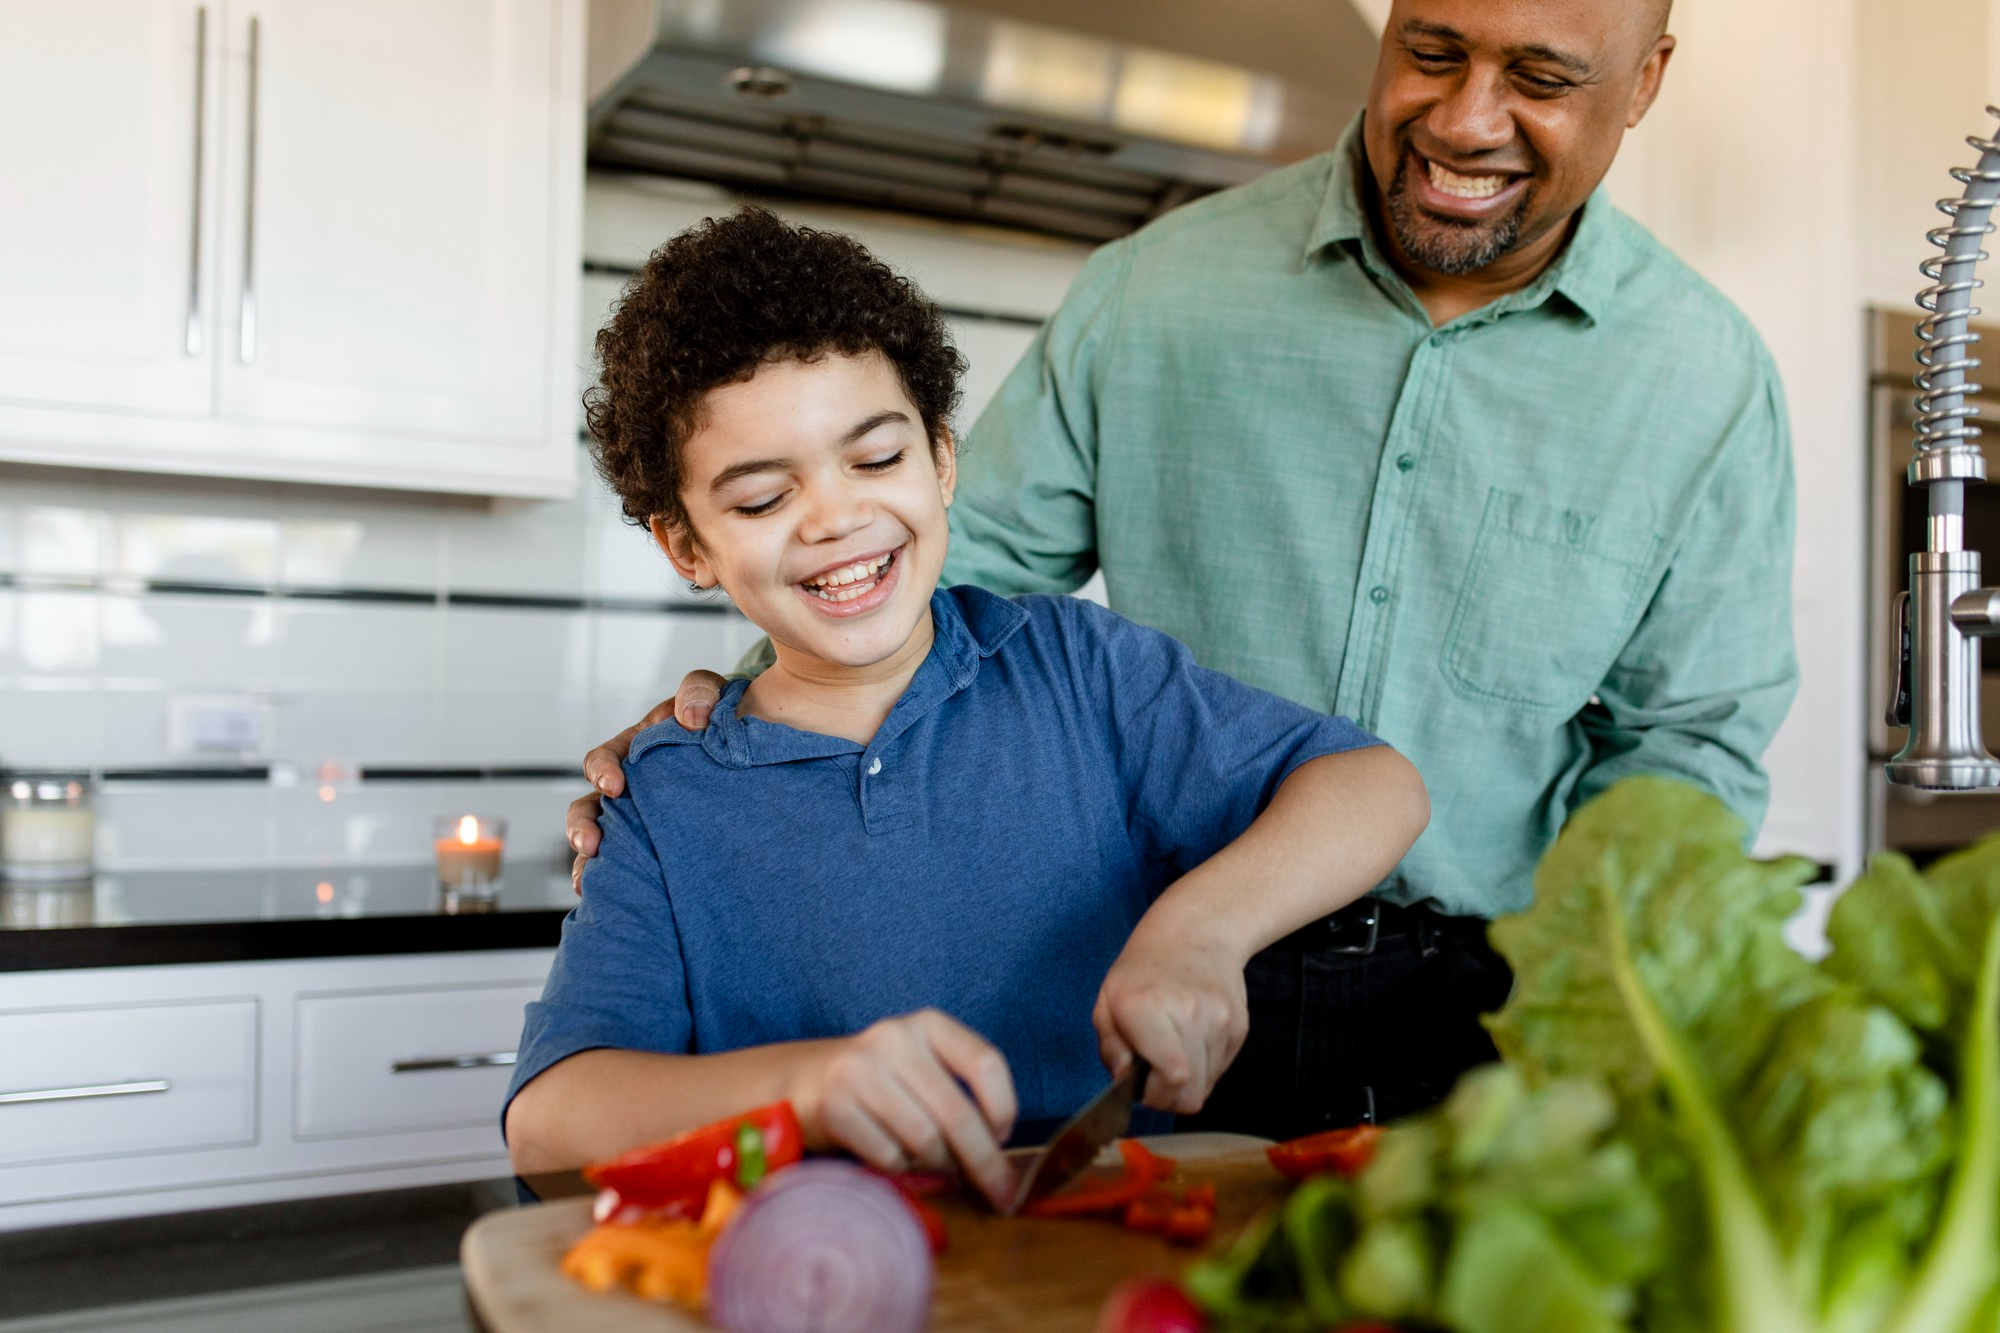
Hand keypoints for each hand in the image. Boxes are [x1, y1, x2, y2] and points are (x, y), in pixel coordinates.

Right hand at [566, 670, 728, 892]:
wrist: (757, 746)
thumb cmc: (724, 720)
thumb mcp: (711, 696)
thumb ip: (699, 693)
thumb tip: (690, 718)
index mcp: (637, 750)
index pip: (604, 759)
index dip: (602, 771)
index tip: (614, 786)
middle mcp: (634, 788)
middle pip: (591, 808)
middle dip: (583, 826)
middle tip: (591, 844)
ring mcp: (645, 819)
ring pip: (603, 842)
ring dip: (590, 862)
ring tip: (588, 881)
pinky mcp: (662, 845)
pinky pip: (634, 865)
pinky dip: (621, 881)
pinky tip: (625, 901)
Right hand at [792, 1009, 1018, 1209]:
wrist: (806, 1081)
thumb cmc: (883, 1084)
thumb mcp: (924, 1068)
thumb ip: (960, 1095)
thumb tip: (999, 1156)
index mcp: (928, 1025)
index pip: (985, 1063)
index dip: (1004, 1109)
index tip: (1003, 1138)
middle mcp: (894, 1039)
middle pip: (957, 1113)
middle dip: (984, 1161)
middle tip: (999, 1192)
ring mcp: (860, 1070)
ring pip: (926, 1140)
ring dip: (938, 1165)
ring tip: (933, 1163)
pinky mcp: (834, 1105)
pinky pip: (889, 1156)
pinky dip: (901, 1168)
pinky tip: (895, 1157)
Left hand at [1092, 908, 1248, 1115]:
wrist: (1197, 932)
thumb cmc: (1144, 968)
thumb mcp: (1108, 1002)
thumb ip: (1110, 1047)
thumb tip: (1123, 1079)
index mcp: (1147, 1009)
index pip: (1172, 1080)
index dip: (1154, 1095)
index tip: (1142, 1083)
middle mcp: (1190, 1014)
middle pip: (1191, 1096)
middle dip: (1170, 1097)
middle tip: (1155, 1075)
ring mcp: (1221, 1021)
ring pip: (1207, 1087)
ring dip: (1188, 1081)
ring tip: (1173, 1050)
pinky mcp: (1239, 1027)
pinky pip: (1220, 1070)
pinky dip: (1204, 1066)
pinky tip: (1191, 1039)